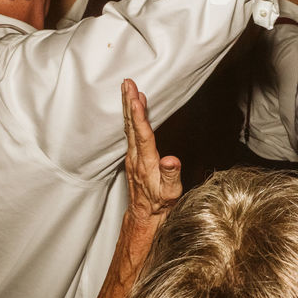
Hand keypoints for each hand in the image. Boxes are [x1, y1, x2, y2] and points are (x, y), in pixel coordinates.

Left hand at [121, 79, 181, 229]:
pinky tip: (134, 107)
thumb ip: (171, 175)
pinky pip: (131, 131)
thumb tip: (170, 160)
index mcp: (146, 162)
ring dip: (128, 106)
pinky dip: (131, 116)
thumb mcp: (170, 193)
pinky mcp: (133, 155)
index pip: (142, 134)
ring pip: (129, 126)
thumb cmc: (159, 204)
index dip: (139, 115)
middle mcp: (136, 156)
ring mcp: (132, 155)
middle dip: (128, 102)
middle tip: (127, 83)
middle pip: (131, 125)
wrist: (145, 215)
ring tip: (127, 88)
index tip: (135, 98)